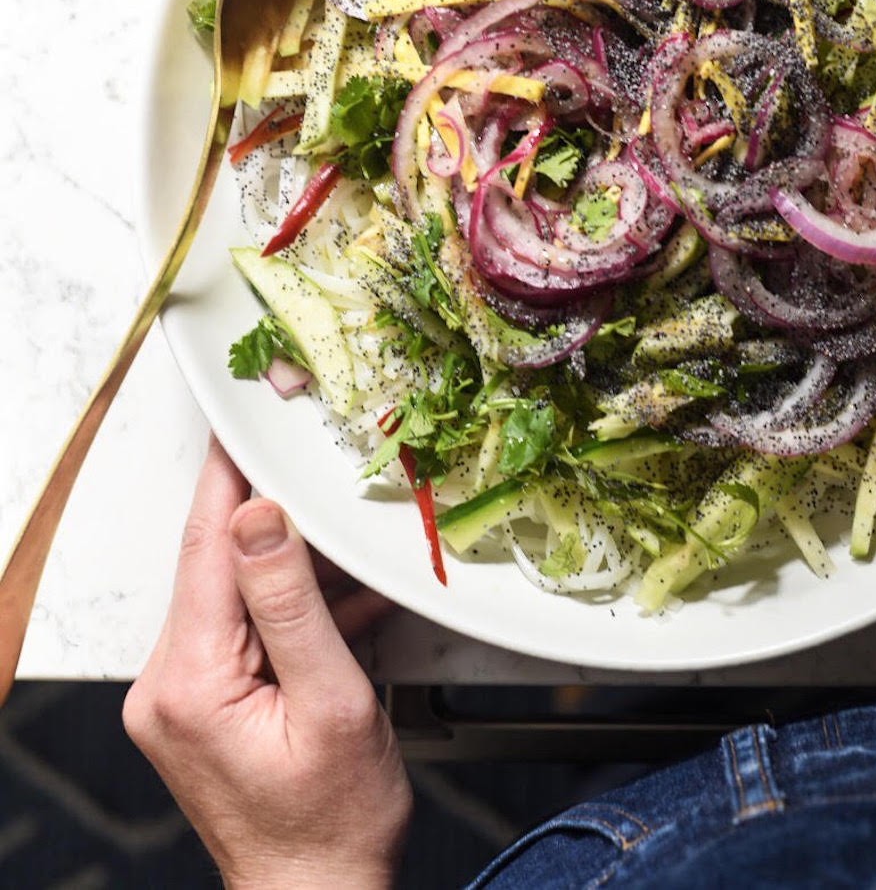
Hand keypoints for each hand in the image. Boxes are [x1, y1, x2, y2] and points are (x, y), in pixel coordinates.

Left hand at [123, 437, 410, 889]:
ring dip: (288, 562)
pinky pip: (242, 626)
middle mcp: (168, 685)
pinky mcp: (201, 703)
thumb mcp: (333, 702)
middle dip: (268, 510)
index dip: (231, 474)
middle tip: (311, 458)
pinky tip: (337, 596)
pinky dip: (288, 606)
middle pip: (216, 562)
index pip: (208, 545)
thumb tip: (258, 517)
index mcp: (190, 681)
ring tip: (344, 535)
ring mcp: (180, 696)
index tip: (246, 416)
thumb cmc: (332, 823)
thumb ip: (292, 603)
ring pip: (233, 591)